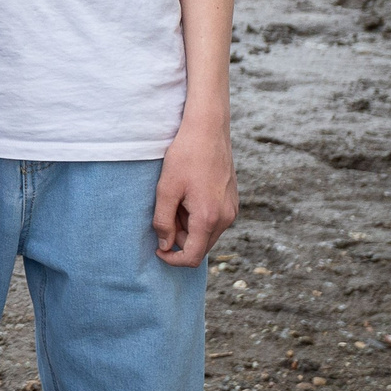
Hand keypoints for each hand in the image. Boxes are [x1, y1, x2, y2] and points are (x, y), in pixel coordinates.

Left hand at [153, 118, 238, 265]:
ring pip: (206, 233)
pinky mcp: (232, 201)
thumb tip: (165, 246)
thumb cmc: (185, 157)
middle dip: (179, 237)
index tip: (158, 250)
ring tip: (176, 198)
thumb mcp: (166, 189)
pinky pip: (213, 220)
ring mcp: (232, 210)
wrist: (208, 130)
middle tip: (165, 211)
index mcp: (209, 218)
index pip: (193, 256)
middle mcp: (226, 218)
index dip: (173, 259)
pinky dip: (198, 216)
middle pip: (200, 245)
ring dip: (188, 225)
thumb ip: (163, 221)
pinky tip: (188, 194)